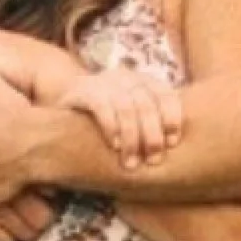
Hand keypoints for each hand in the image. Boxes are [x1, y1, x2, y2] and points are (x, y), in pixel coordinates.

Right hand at [62, 66, 185, 168]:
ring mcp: (104, 81)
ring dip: (132, 138)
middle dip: (152, 135)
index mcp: (143, 80)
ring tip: (131, 162)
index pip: (166, 94)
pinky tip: (115, 146)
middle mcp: (126, 77)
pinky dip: (111, 127)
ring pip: (126, 108)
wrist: (66, 99)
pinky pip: (101, 107)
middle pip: (146, 104)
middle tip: (153, 160)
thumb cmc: (108, 114)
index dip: (172, 118)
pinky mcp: (83, 91)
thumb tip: (174, 146)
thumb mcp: (133, 113)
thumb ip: (151, 121)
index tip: (172, 143)